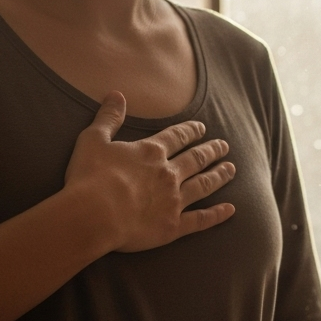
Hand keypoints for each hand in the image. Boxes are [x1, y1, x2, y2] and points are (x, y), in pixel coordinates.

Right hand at [64, 91, 237, 254]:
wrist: (94, 214)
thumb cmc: (89, 176)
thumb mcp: (93, 139)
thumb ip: (109, 117)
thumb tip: (117, 94)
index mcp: (151, 152)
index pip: (177, 137)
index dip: (191, 131)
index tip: (203, 128)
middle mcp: (168, 174)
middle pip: (196, 159)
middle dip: (211, 151)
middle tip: (224, 146)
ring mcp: (174, 201)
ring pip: (204, 185)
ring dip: (219, 176)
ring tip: (231, 169)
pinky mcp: (174, 226)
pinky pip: (201, 219)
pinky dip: (217, 215)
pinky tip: (230, 210)